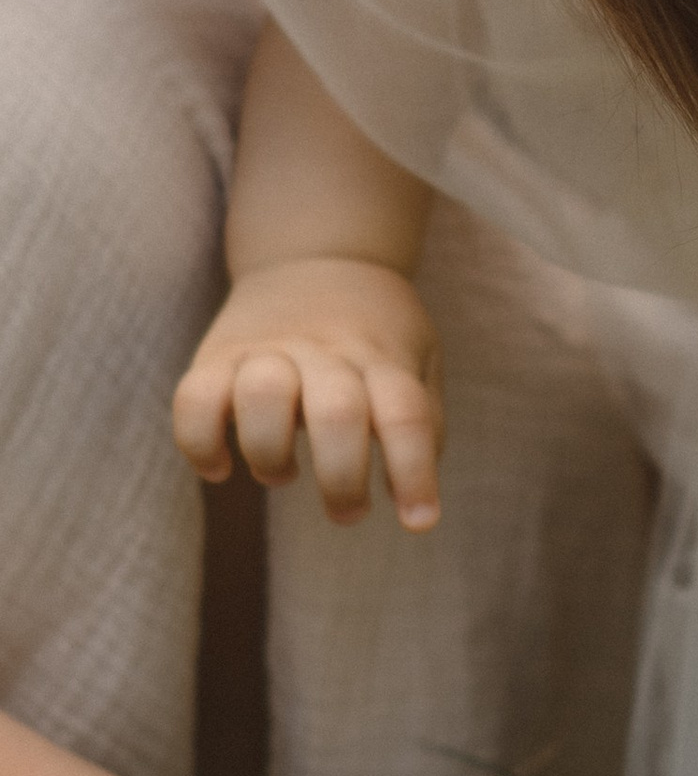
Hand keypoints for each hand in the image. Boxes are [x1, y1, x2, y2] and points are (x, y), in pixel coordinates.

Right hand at [174, 257, 443, 530]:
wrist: (315, 254)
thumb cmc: (374, 331)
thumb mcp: (418, 358)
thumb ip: (424, 418)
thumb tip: (414, 491)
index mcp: (383, 356)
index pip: (406, 414)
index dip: (414, 472)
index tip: (419, 522)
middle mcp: (327, 351)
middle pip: (337, 413)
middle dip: (342, 480)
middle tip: (347, 513)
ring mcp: (268, 350)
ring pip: (263, 397)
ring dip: (270, 456)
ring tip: (282, 476)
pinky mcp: (216, 356)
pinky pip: (194, 399)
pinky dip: (200, 444)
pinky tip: (220, 468)